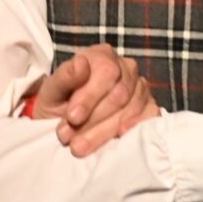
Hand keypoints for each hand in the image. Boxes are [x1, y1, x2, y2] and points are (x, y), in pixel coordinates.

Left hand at [30, 44, 158, 157]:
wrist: (66, 122)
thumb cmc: (59, 101)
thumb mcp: (53, 90)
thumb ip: (65, 76)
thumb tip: (81, 62)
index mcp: (103, 56)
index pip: (106, 73)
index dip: (90, 97)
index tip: (72, 118)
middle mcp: (126, 68)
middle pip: (119, 94)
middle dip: (93, 119)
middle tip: (69, 137)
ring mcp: (140, 88)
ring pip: (131, 109)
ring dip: (104, 131)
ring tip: (79, 145)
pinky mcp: (148, 107)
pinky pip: (150, 116)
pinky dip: (135, 126)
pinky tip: (119, 136)